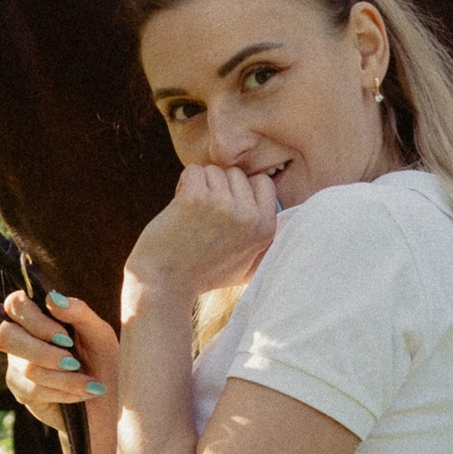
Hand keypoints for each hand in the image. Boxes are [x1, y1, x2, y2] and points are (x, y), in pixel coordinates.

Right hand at [0, 286, 117, 422]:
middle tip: (74, 363)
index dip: (34, 320)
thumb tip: (52, 297)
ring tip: (90, 384)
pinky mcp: (21, 392)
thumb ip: (78, 312)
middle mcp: (21, 337)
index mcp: (38, 317)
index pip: (15, 304)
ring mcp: (17, 365)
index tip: (65, 337)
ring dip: (65, 378)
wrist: (110, 401)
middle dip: (44, 353)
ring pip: (27, 368)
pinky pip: (33, 390)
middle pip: (6, 337)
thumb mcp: (99, 334)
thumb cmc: (103, 361)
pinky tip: (80, 395)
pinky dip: (63, 393)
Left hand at [126, 162, 279, 301]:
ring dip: (199, 186)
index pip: (263, 182)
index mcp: (266, 229)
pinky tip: (179, 209)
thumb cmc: (202, 274)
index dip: (241, 191)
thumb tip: (289, 223)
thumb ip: (265, 244)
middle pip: (237, 173)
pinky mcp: (197, 198)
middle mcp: (249, 216)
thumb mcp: (247, 266)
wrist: (163, 283)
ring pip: (214, 170)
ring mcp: (223, 205)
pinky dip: (183, 184)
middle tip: (204, 216)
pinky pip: (193, 171)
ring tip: (191, 215)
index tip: (225, 211)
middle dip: (218, 187)